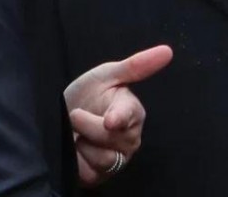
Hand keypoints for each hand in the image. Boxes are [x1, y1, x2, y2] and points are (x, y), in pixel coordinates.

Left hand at [64, 45, 172, 186]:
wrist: (60, 116)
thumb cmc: (87, 95)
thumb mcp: (106, 75)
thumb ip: (136, 65)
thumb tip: (167, 50)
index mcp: (133, 112)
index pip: (130, 116)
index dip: (119, 118)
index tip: (110, 120)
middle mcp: (130, 138)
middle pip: (111, 138)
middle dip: (87, 126)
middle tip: (75, 114)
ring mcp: (117, 159)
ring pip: (103, 159)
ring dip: (82, 145)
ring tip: (77, 134)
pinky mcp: (101, 176)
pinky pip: (91, 174)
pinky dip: (78, 162)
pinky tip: (75, 151)